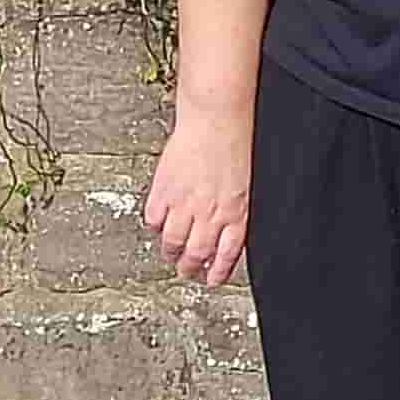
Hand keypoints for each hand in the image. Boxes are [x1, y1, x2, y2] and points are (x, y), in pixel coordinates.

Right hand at [144, 110, 253, 291]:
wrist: (216, 119)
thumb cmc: (236, 144)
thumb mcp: (246, 184)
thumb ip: (237, 210)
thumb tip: (228, 231)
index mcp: (236, 213)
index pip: (226, 255)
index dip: (218, 272)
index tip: (212, 280)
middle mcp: (210, 214)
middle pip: (196, 254)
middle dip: (191, 268)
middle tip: (186, 271)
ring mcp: (184, 204)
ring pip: (173, 242)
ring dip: (171, 252)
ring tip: (170, 254)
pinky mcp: (163, 192)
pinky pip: (154, 219)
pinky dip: (155, 226)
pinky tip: (158, 225)